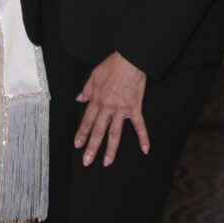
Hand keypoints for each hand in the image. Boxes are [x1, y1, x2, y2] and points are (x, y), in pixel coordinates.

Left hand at [74, 51, 147, 166]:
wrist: (129, 60)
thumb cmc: (111, 66)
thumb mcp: (94, 76)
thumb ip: (86, 90)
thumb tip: (79, 99)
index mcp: (96, 99)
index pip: (87, 120)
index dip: (82, 134)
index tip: (77, 145)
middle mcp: (107, 107)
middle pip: (98, 130)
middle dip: (92, 147)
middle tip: (87, 161)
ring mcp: (121, 109)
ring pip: (115, 132)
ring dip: (111, 149)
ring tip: (107, 162)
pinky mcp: (135, 107)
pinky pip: (139, 125)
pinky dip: (143, 137)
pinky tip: (145, 149)